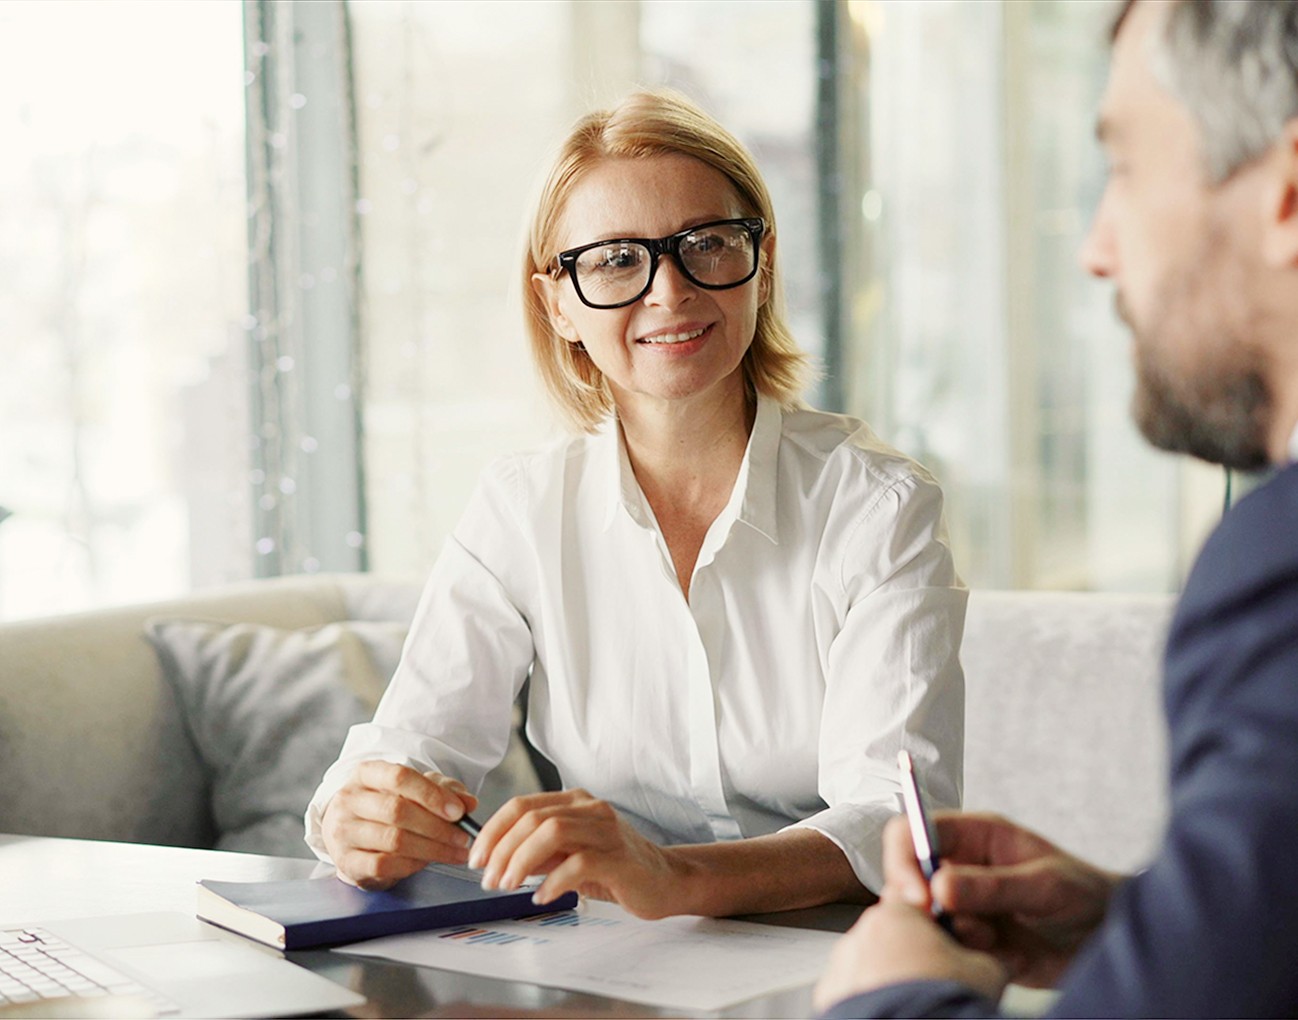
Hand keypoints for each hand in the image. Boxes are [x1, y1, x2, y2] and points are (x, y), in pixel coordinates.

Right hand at [321, 761, 477, 889]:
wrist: (353, 834)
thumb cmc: (388, 806)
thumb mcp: (416, 789)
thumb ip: (445, 791)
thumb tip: (468, 802)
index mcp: (366, 773)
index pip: (399, 777)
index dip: (432, 795)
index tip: (458, 811)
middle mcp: (349, 800)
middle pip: (398, 811)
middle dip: (437, 827)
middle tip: (462, 838)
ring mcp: (343, 831)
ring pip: (394, 840)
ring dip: (432, 849)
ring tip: (454, 852)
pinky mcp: (346, 861)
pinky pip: (384, 865)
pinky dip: (411, 865)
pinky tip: (427, 862)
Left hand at [469, 789, 680, 918]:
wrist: (665, 880)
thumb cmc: (616, 867)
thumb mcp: (571, 855)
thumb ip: (541, 852)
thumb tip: (498, 859)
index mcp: (574, 802)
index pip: (522, 805)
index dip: (493, 831)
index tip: (477, 858)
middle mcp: (590, 809)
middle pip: (532, 817)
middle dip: (501, 849)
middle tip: (488, 879)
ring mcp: (606, 830)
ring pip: (551, 831)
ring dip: (521, 860)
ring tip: (508, 886)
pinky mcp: (619, 857)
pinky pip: (578, 863)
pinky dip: (553, 881)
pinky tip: (542, 896)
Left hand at [813, 900, 1007, 1011]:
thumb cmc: (945, 1003)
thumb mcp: (986, 973)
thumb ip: (995, 955)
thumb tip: (1009, 957)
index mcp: (897, 914)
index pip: (917, 899)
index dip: (939, 920)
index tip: (955, 943)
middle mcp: (861, 934)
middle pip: (894, 936)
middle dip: (916, 955)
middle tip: (942, 983)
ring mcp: (842, 967)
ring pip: (873, 966)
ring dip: (893, 979)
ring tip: (921, 1006)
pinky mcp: (830, 997)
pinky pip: (855, 993)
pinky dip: (874, 1002)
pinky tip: (896, 1016)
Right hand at [882, 812, 1122, 987]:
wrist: (1111, 940)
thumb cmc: (1086, 894)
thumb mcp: (1046, 884)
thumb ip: (993, 886)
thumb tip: (939, 885)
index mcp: (975, 836)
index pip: (916, 831)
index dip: (906, 859)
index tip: (918, 895)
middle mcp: (961, 867)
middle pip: (908, 876)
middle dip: (920, 904)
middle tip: (951, 926)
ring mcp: (964, 905)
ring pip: (924, 917)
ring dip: (951, 934)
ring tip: (994, 942)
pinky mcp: (971, 940)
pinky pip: (949, 948)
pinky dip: (968, 957)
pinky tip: (1005, 957)